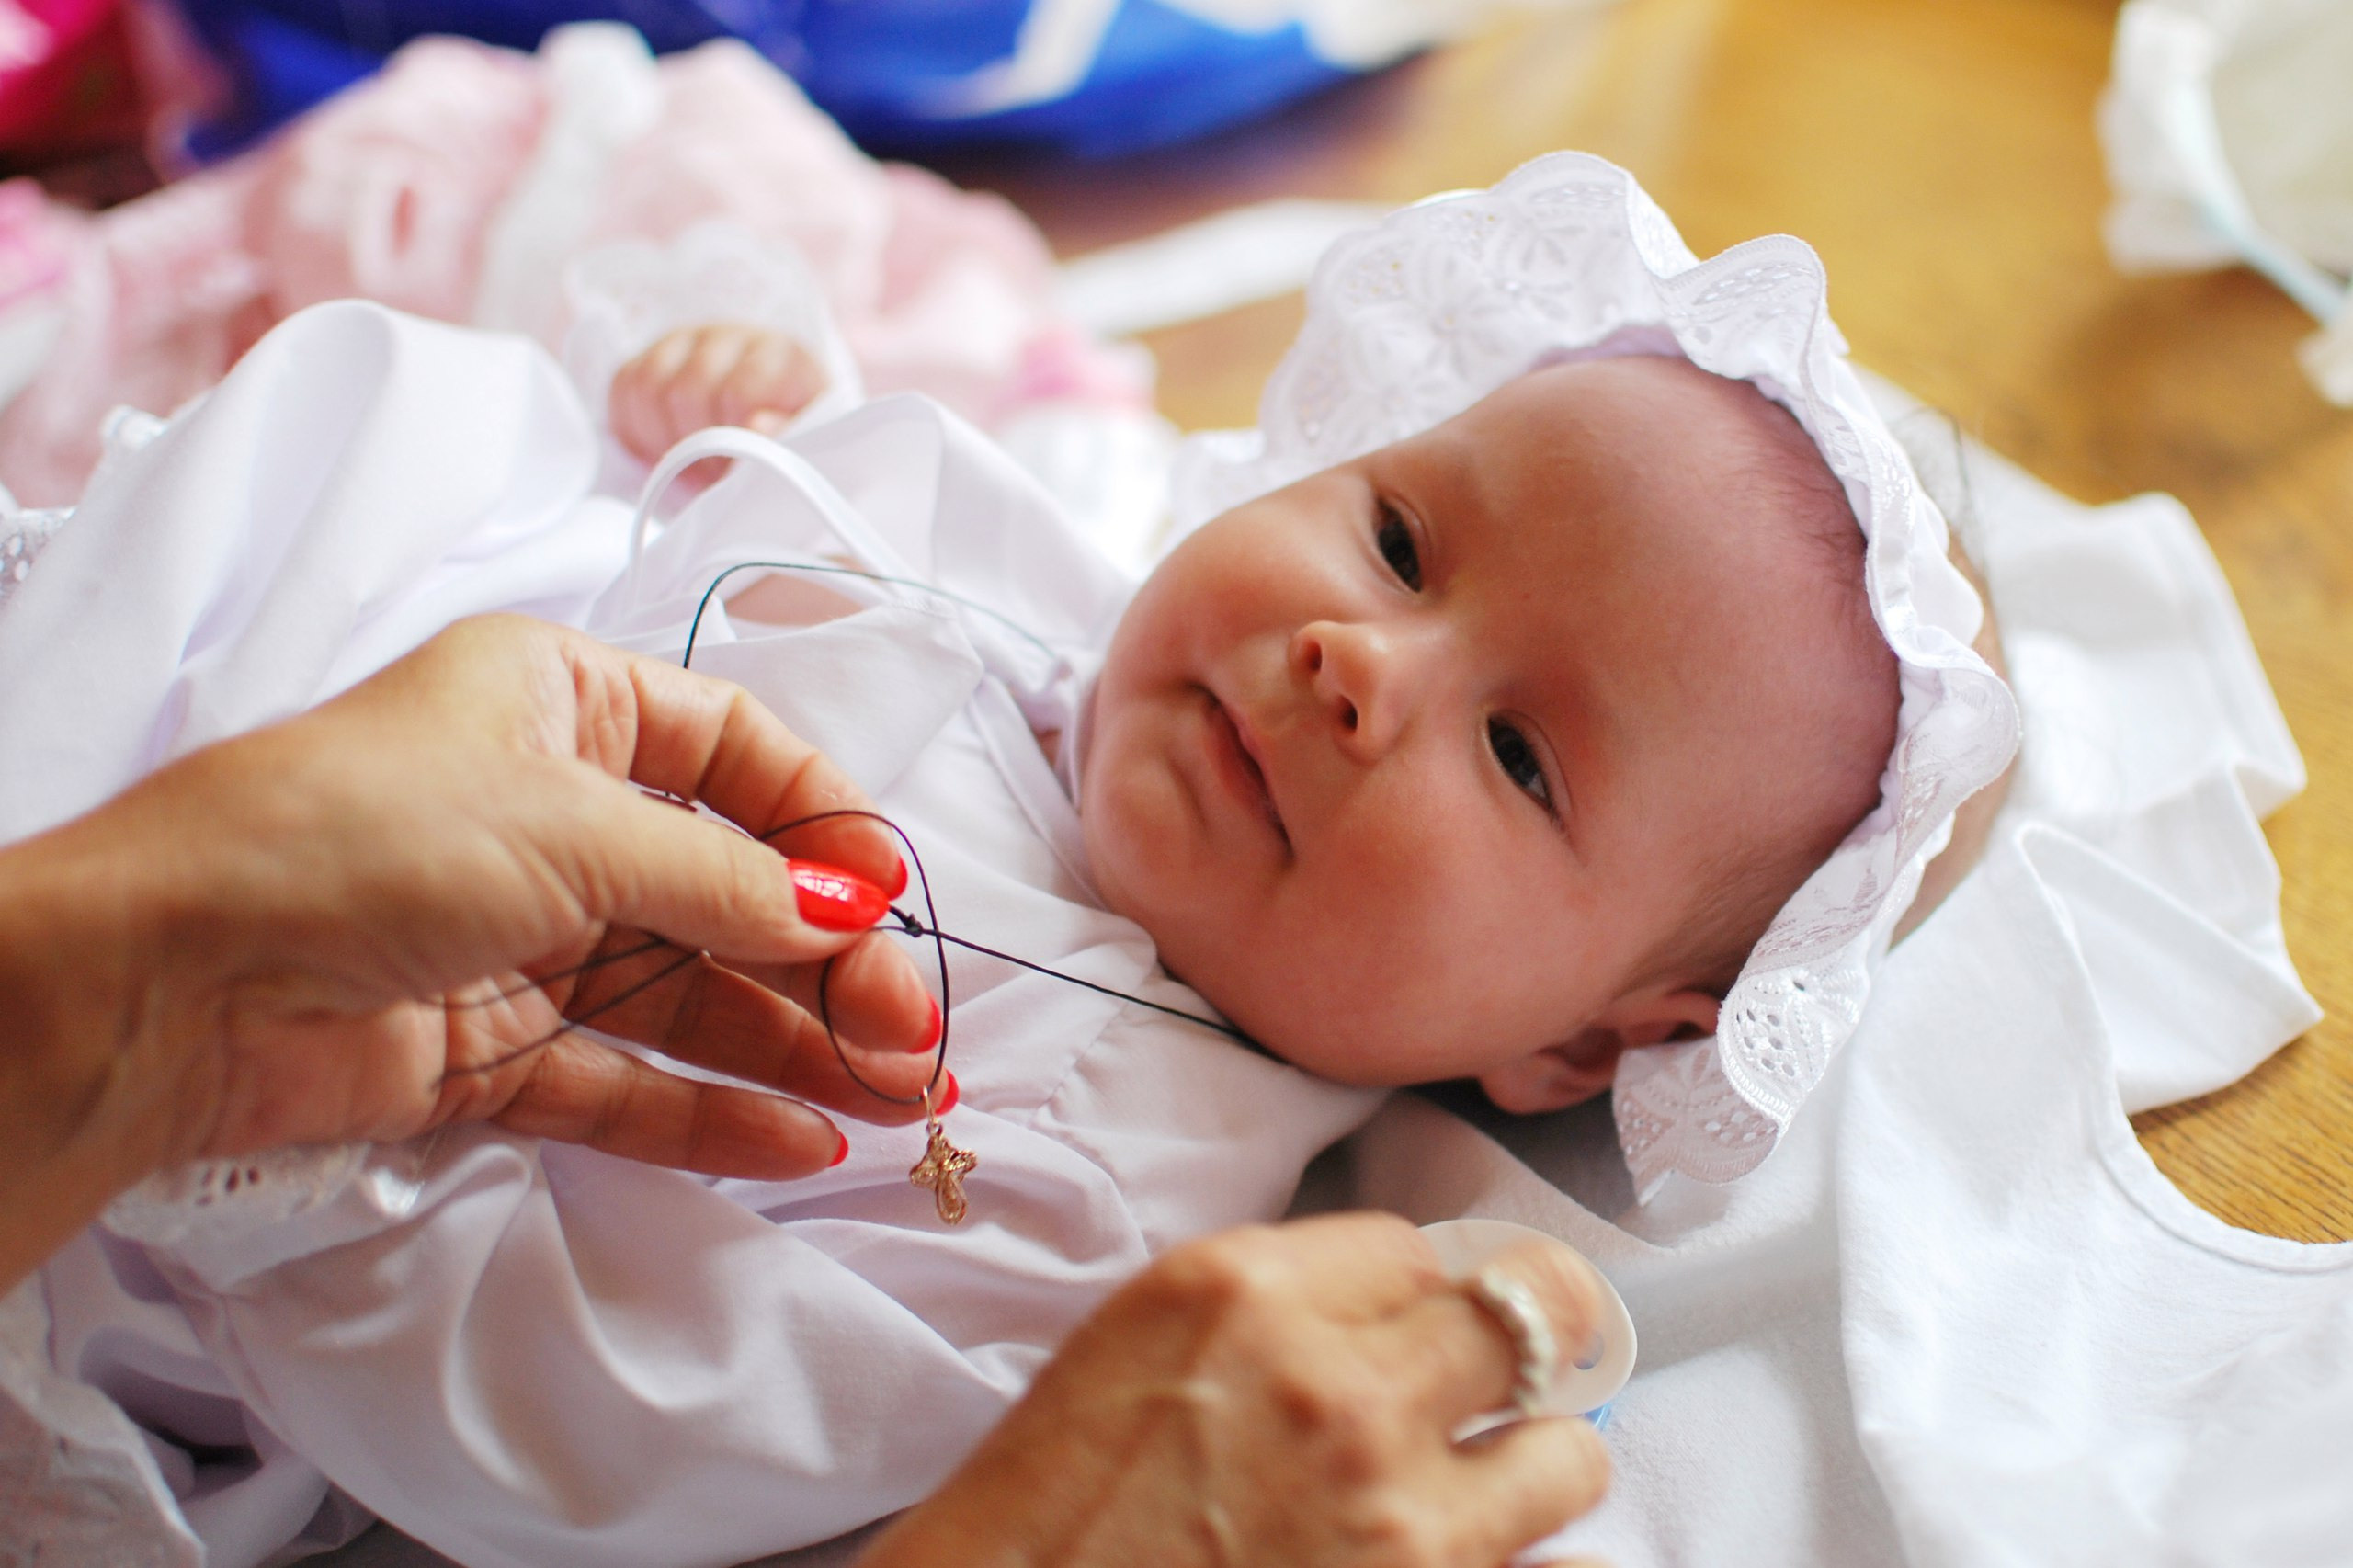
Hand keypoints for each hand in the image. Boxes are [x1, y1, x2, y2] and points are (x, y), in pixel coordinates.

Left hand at [0, 615, 936, 1284]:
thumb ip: (724, 881)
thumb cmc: (366, 835)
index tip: (888, 905)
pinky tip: (798, 1142)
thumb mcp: (572, 825)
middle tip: (909, 1040)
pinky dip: (711, 1113)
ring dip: (791, 1046)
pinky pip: (626, 1081)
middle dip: (827, 964)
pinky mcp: (493, 1049)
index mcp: (565, 705)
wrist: (173, 977)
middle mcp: (554, 814)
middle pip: (727, 891)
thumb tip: (854, 914)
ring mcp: (526, 938)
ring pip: (690, 995)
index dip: (823, 827)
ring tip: (891, 1100)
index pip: (737, 754)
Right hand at [609, 323, 827, 464]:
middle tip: (716, 471)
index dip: (734, 440)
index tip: (745, 466)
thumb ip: (792, 438)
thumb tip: (759, 426)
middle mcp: (728, 337)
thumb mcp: (809, 443)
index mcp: (778, 354)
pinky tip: (665, 449)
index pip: (737, 394)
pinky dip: (635, 430)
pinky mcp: (648, 356)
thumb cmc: (792, 439)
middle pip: (685, 391)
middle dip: (697, 446)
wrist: (768, 425)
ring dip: (664, 441)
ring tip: (693, 463)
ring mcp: (684, 342)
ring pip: (646, 387)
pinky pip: (622, 386)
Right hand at [862, 1214, 1613, 1567]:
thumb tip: (1388, 1309)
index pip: (1410, 1246)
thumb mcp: (1138, 1344)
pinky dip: (1513, 1562)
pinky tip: (1455, 1556)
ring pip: (1567, 1454)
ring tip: (1480, 1486)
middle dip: (1523, 1339)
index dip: (1408, 1292)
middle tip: (1503, 1371)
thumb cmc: (1048, 1509)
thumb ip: (1270, 1309)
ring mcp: (1390, 1512)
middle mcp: (1334, 1384)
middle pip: (1528, 1312)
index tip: (1398, 1327)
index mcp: (1243, 1291)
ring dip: (1530, 1465)